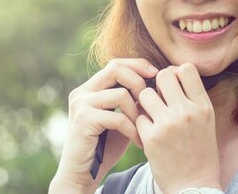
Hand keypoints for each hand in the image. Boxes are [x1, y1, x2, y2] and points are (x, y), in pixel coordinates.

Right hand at [49, 58, 157, 193]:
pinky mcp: (84, 119)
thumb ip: (130, 101)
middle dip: (139, 82)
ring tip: (145, 128)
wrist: (82, 174)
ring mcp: (81, 104)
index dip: (138, 65)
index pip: (116, 64)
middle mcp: (82, 92)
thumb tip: (155, 84)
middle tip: (151, 101)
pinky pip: (118, 117)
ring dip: (138, 112)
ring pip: (120, 93)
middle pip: (116, 68)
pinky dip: (133, 130)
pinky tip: (138, 141)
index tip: (156, 75)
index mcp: (90, 88)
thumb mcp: (119, 118)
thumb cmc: (103, 147)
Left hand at [136, 63, 220, 193]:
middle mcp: (186, 112)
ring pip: (145, 94)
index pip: (186, 69)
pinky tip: (148, 133)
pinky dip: (140, 124)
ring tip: (152, 115)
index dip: (175, 72)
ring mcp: (168, 124)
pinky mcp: (151, 137)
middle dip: (157, 84)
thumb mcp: (206, 121)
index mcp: (203, 106)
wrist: (194, 186)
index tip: (172, 84)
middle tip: (159, 98)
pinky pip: (137, 117)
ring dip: (145, 103)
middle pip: (163, 75)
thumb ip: (192, 97)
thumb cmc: (200, 152)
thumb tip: (172, 72)